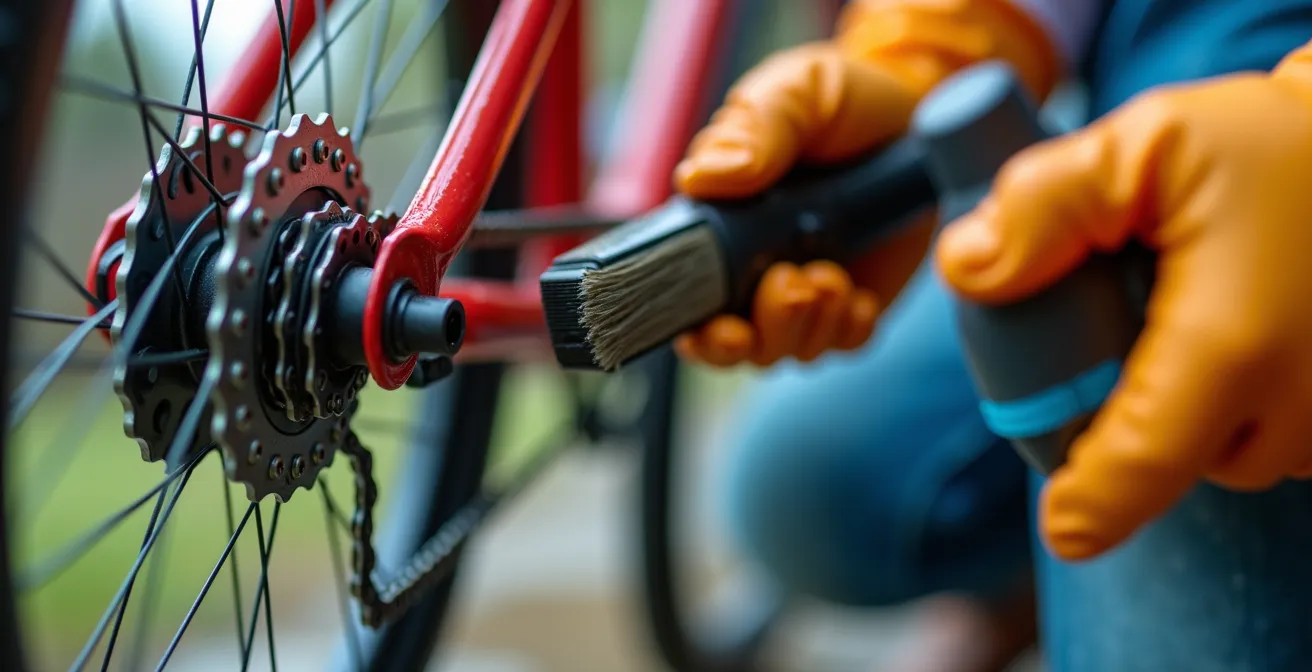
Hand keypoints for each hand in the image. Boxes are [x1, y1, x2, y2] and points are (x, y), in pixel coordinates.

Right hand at [673, 43, 922, 365]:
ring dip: (807, 326)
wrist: (913, 112)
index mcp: (717, 223)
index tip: (719, 327)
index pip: (680, 296)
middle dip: (756, 336)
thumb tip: (702, 178)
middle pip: (732, 344)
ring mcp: (801, 287)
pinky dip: (848, 331)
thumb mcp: (792, 94)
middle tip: (789, 283)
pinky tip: (859, 295)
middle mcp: (751, 267)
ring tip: (830, 275)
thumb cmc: (839, 101)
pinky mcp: (852, 302)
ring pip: (786, 350)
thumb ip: (750, 131)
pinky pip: (841, 344)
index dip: (692, 330)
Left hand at [936, 60, 1311, 559]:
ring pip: (1221, 452)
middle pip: (1168, 464)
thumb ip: (1043, 206)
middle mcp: (1296, 403)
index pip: (1139, 469)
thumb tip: (965, 270)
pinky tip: (1223, 323)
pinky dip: (1230, 400)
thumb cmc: (1267, 144)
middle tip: (1108, 321)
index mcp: (1231, 348)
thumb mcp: (1145, 144)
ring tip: (1176, 307)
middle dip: (1123, 421)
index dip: (1089, 505)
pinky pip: (1267, 434)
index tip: (1060, 526)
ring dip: (1182, 407)